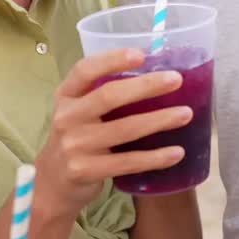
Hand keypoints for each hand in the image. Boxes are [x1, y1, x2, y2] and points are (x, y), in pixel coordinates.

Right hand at [33, 48, 192, 217]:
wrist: (53, 184)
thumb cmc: (77, 137)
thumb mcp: (79, 111)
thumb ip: (105, 95)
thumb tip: (157, 75)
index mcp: (66, 96)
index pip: (85, 70)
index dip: (112, 59)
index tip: (142, 54)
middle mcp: (67, 117)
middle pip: (108, 96)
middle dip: (146, 86)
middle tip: (177, 79)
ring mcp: (75, 146)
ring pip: (124, 129)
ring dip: (159, 120)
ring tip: (186, 114)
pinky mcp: (85, 171)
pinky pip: (127, 162)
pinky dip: (155, 157)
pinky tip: (177, 153)